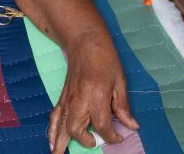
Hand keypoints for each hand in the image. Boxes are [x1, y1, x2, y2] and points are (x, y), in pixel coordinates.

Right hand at [48, 38, 138, 152]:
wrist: (84, 42)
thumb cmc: (105, 59)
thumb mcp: (120, 81)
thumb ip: (123, 106)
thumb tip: (131, 126)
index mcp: (96, 95)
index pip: (101, 124)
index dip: (111, 136)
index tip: (117, 138)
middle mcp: (79, 99)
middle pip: (76, 128)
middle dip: (85, 140)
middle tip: (95, 142)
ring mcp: (68, 98)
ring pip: (61, 124)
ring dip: (59, 141)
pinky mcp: (62, 97)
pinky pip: (54, 116)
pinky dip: (51, 130)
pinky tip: (51, 141)